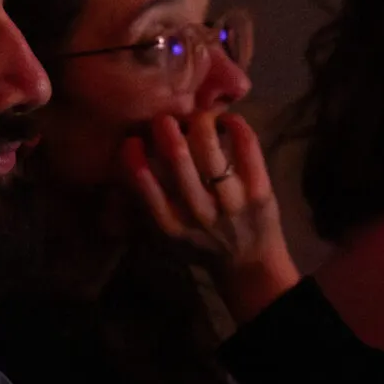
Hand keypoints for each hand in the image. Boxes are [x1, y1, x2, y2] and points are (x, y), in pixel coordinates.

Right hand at [120, 108, 300, 324]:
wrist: (249, 264)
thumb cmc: (201, 245)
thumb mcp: (166, 236)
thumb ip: (146, 205)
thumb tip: (123, 165)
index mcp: (170, 224)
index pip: (144, 185)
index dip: (134, 156)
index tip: (132, 141)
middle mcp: (199, 213)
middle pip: (178, 157)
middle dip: (167, 127)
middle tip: (165, 119)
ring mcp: (231, 202)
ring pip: (211, 148)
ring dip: (200, 122)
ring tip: (198, 119)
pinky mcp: (259, 191)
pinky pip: (247, 147)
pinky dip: (236, 125)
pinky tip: (227, 121)